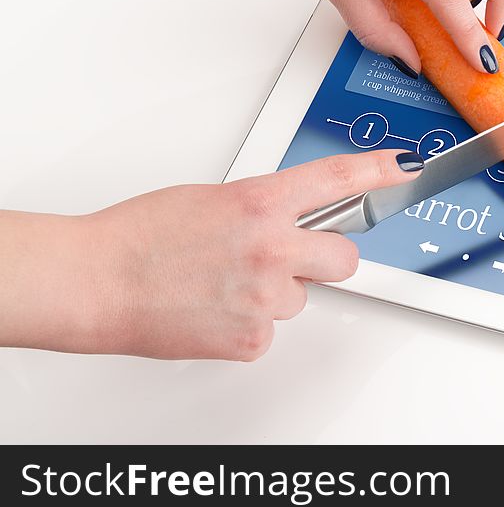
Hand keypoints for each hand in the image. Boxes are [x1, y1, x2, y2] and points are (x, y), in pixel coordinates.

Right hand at [0, 150, 422, 360]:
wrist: (96, 282)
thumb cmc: (139, 236)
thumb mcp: (211, 200)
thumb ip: (261, 208)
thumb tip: (287, 220)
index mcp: (259, 203)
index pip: (338, 180)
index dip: (379, 172)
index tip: (404, 167)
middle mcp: (271, 247)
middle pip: (343, 259)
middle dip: (323, 260)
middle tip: (286, 259)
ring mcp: (264, 296)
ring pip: (299, 298)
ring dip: (273, 293)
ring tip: (222, 285)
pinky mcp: (252, 338)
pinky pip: (270, 330)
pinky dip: (248, 325)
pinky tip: (213, 310)